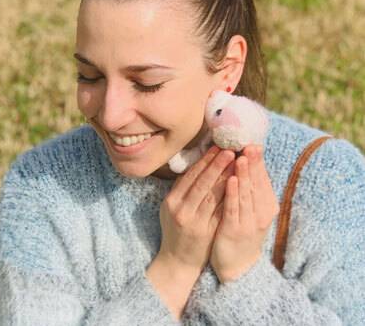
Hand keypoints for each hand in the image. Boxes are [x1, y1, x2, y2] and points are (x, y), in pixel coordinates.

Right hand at [157, 145, 235, 273]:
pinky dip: (229, 196)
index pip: (190, 176)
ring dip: (225, 177)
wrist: (177, 261)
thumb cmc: (176, 229)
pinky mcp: (206, 232)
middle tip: (230, 150)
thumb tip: (198, 164)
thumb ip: (182, 189)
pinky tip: (238, 184)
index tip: (216, 147)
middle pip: (201, 183)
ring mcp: (194, 221)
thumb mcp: (171, 207)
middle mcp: (181, 210)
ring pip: (212, 195)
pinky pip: (220, 210)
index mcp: (171, 201)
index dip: (204, 161)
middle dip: (216, 165)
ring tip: (237, 163)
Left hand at [209, 144, 279, 281]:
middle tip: (248, 144)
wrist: (237, 264)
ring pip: (246, 194)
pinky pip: (234, 209)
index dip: (258, 160)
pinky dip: (233, 194)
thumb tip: (247, 158)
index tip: (253, 142)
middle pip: (256, 183)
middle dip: (252, 162)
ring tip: (240, 157)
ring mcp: (249, 222)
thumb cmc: (242, 228)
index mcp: (266, 204)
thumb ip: (250, 186)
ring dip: (243, 175)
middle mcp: (261, 212)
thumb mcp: (251, 207)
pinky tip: (230, 180)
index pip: (262, 178)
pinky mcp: (235, 230)